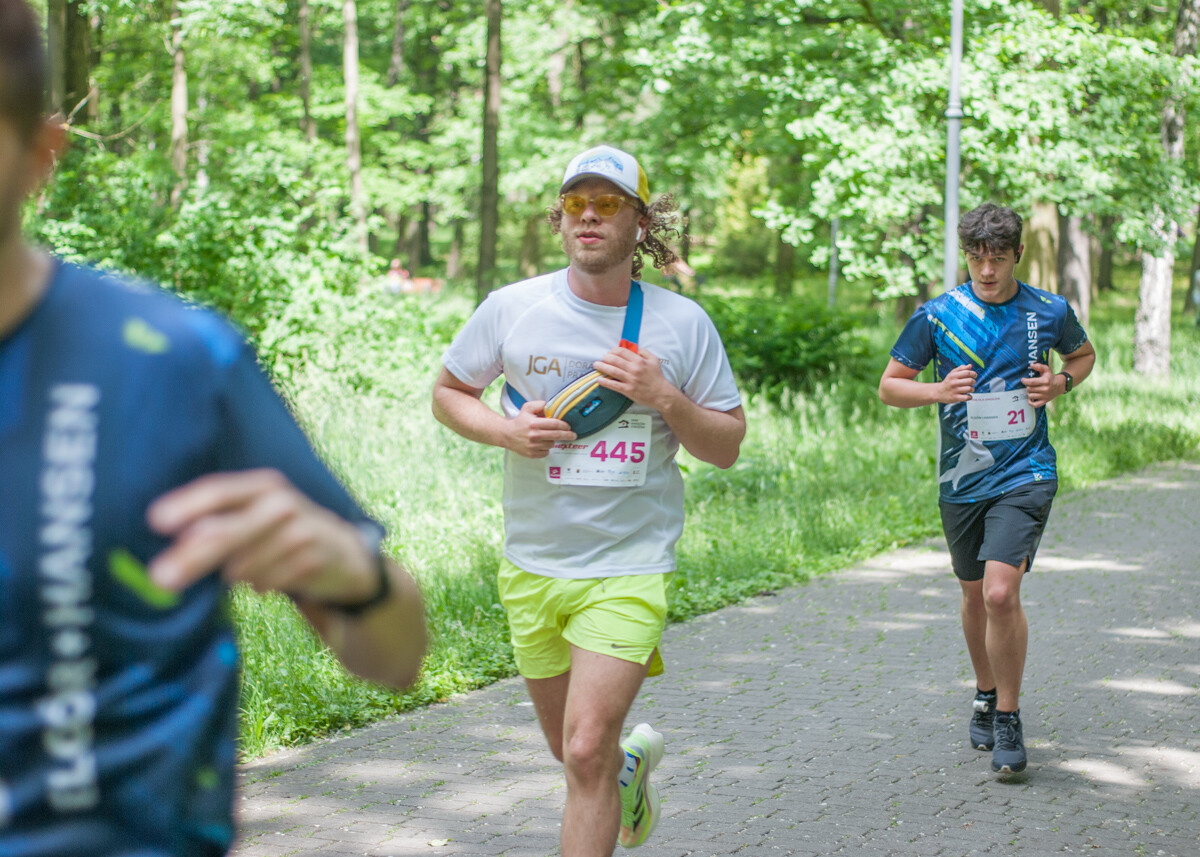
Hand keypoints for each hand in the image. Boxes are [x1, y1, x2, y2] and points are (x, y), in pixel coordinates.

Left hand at [146, 469, 375, 602]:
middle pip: (227, 531)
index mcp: (263, 485)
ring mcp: (300, 529)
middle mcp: (282, 502)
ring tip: (249, 572)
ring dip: (237, 576)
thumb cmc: (282, 535)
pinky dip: (261, 585)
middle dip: (192, 557)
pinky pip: (266, 582)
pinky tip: (270, 580)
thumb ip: (219, 524)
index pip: (219, 490)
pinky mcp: (312, 558)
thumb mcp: (254, 520)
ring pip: (244, 565)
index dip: (187, 504)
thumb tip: (180, 541)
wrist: (344, 555)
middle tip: (160, 579)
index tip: (155, 522)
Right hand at [504, 400, 575, 457]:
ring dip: (553, 441)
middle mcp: (534, 435)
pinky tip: (541, 444)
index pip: (555, 424)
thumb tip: (551, 405)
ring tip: (548, 437)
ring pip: (552, 444)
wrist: (507, 435)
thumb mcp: (527, 408)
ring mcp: (533, 446)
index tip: (568, 426)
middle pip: (557, 435)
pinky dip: (546, 449)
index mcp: (534, 423)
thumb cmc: (520, 421)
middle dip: (567, 435)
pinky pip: (546, 452)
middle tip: (573, 435)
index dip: (564, 425)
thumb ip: (539, 404)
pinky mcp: (532, 454)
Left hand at [592, 346, 672, 409]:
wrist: (662, 394)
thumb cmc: (657, 377)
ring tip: (596, 365)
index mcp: (639, 361)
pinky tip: (599, 379)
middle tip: (601, 358)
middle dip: (605, 358)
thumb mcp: (654, 360)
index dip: (613, 350)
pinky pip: (614, 385)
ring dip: (602, 367)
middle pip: (615, 360)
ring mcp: (630, 380)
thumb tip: (635, 349)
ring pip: (612, 371)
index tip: (610, 352)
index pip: (622, 352)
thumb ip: (644, 352)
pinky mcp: (628, 390)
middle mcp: (634, 369)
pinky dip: (605, 382)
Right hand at [937, 364, 976, 403]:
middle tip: (972, 383)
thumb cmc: (948, 382)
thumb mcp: (952, 373)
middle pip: (970, 381)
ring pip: (969, 389)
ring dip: (972, 389)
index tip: (974, 376)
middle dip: (973, 382)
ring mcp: (954, 391)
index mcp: (954, 375)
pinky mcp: (955, 398)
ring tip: (969, 389)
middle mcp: (954, 383)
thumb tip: (970, 365)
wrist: (939, 392)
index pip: (967, 373)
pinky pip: (966, 397)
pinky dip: (969, 397)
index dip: (973, 374)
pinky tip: (968, 395)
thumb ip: (961, 369)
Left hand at [1020, 362, 1061, 406]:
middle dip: (1027, 386)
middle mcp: (1045, 389)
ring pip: (1030, 396)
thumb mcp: (1046, 370)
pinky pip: (1035, 405)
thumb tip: (1031, 365)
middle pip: (1029, 389)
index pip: (1031, 382)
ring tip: (1031, 390)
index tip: (1023, 380)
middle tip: (1029, 384)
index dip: (1024, 381)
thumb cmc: (1050, 377)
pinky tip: (1030, 398)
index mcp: (1045, 381)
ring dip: (1029, 392)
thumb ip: (1039, 366)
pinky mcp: (1045, 401)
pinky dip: (1031, 402)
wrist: (1060, 385)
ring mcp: (1045, 396)